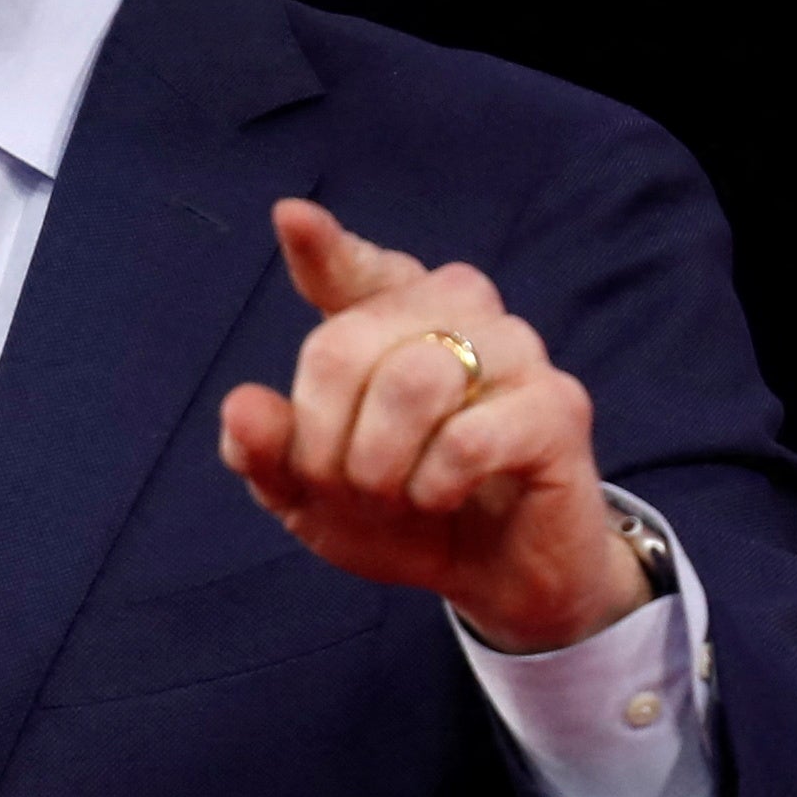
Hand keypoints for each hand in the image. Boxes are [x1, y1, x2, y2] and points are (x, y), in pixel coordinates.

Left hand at [217, 200, 648, 652]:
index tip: (293, 219)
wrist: (497, 577)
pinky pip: (469, 437)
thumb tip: (240, 408)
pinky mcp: (556, 406)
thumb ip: (268, 452)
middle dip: (325, 440)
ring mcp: (514, 350)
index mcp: (391, 315)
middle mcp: (457, 311)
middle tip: (350, 490)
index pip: (352, 270)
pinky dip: (435, 484)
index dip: (323, 250)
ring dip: (381, 466)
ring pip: (412, 381)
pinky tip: (443, 498)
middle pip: (345, 345)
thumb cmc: (406, 515)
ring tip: (399, 500)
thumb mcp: (314, 496)